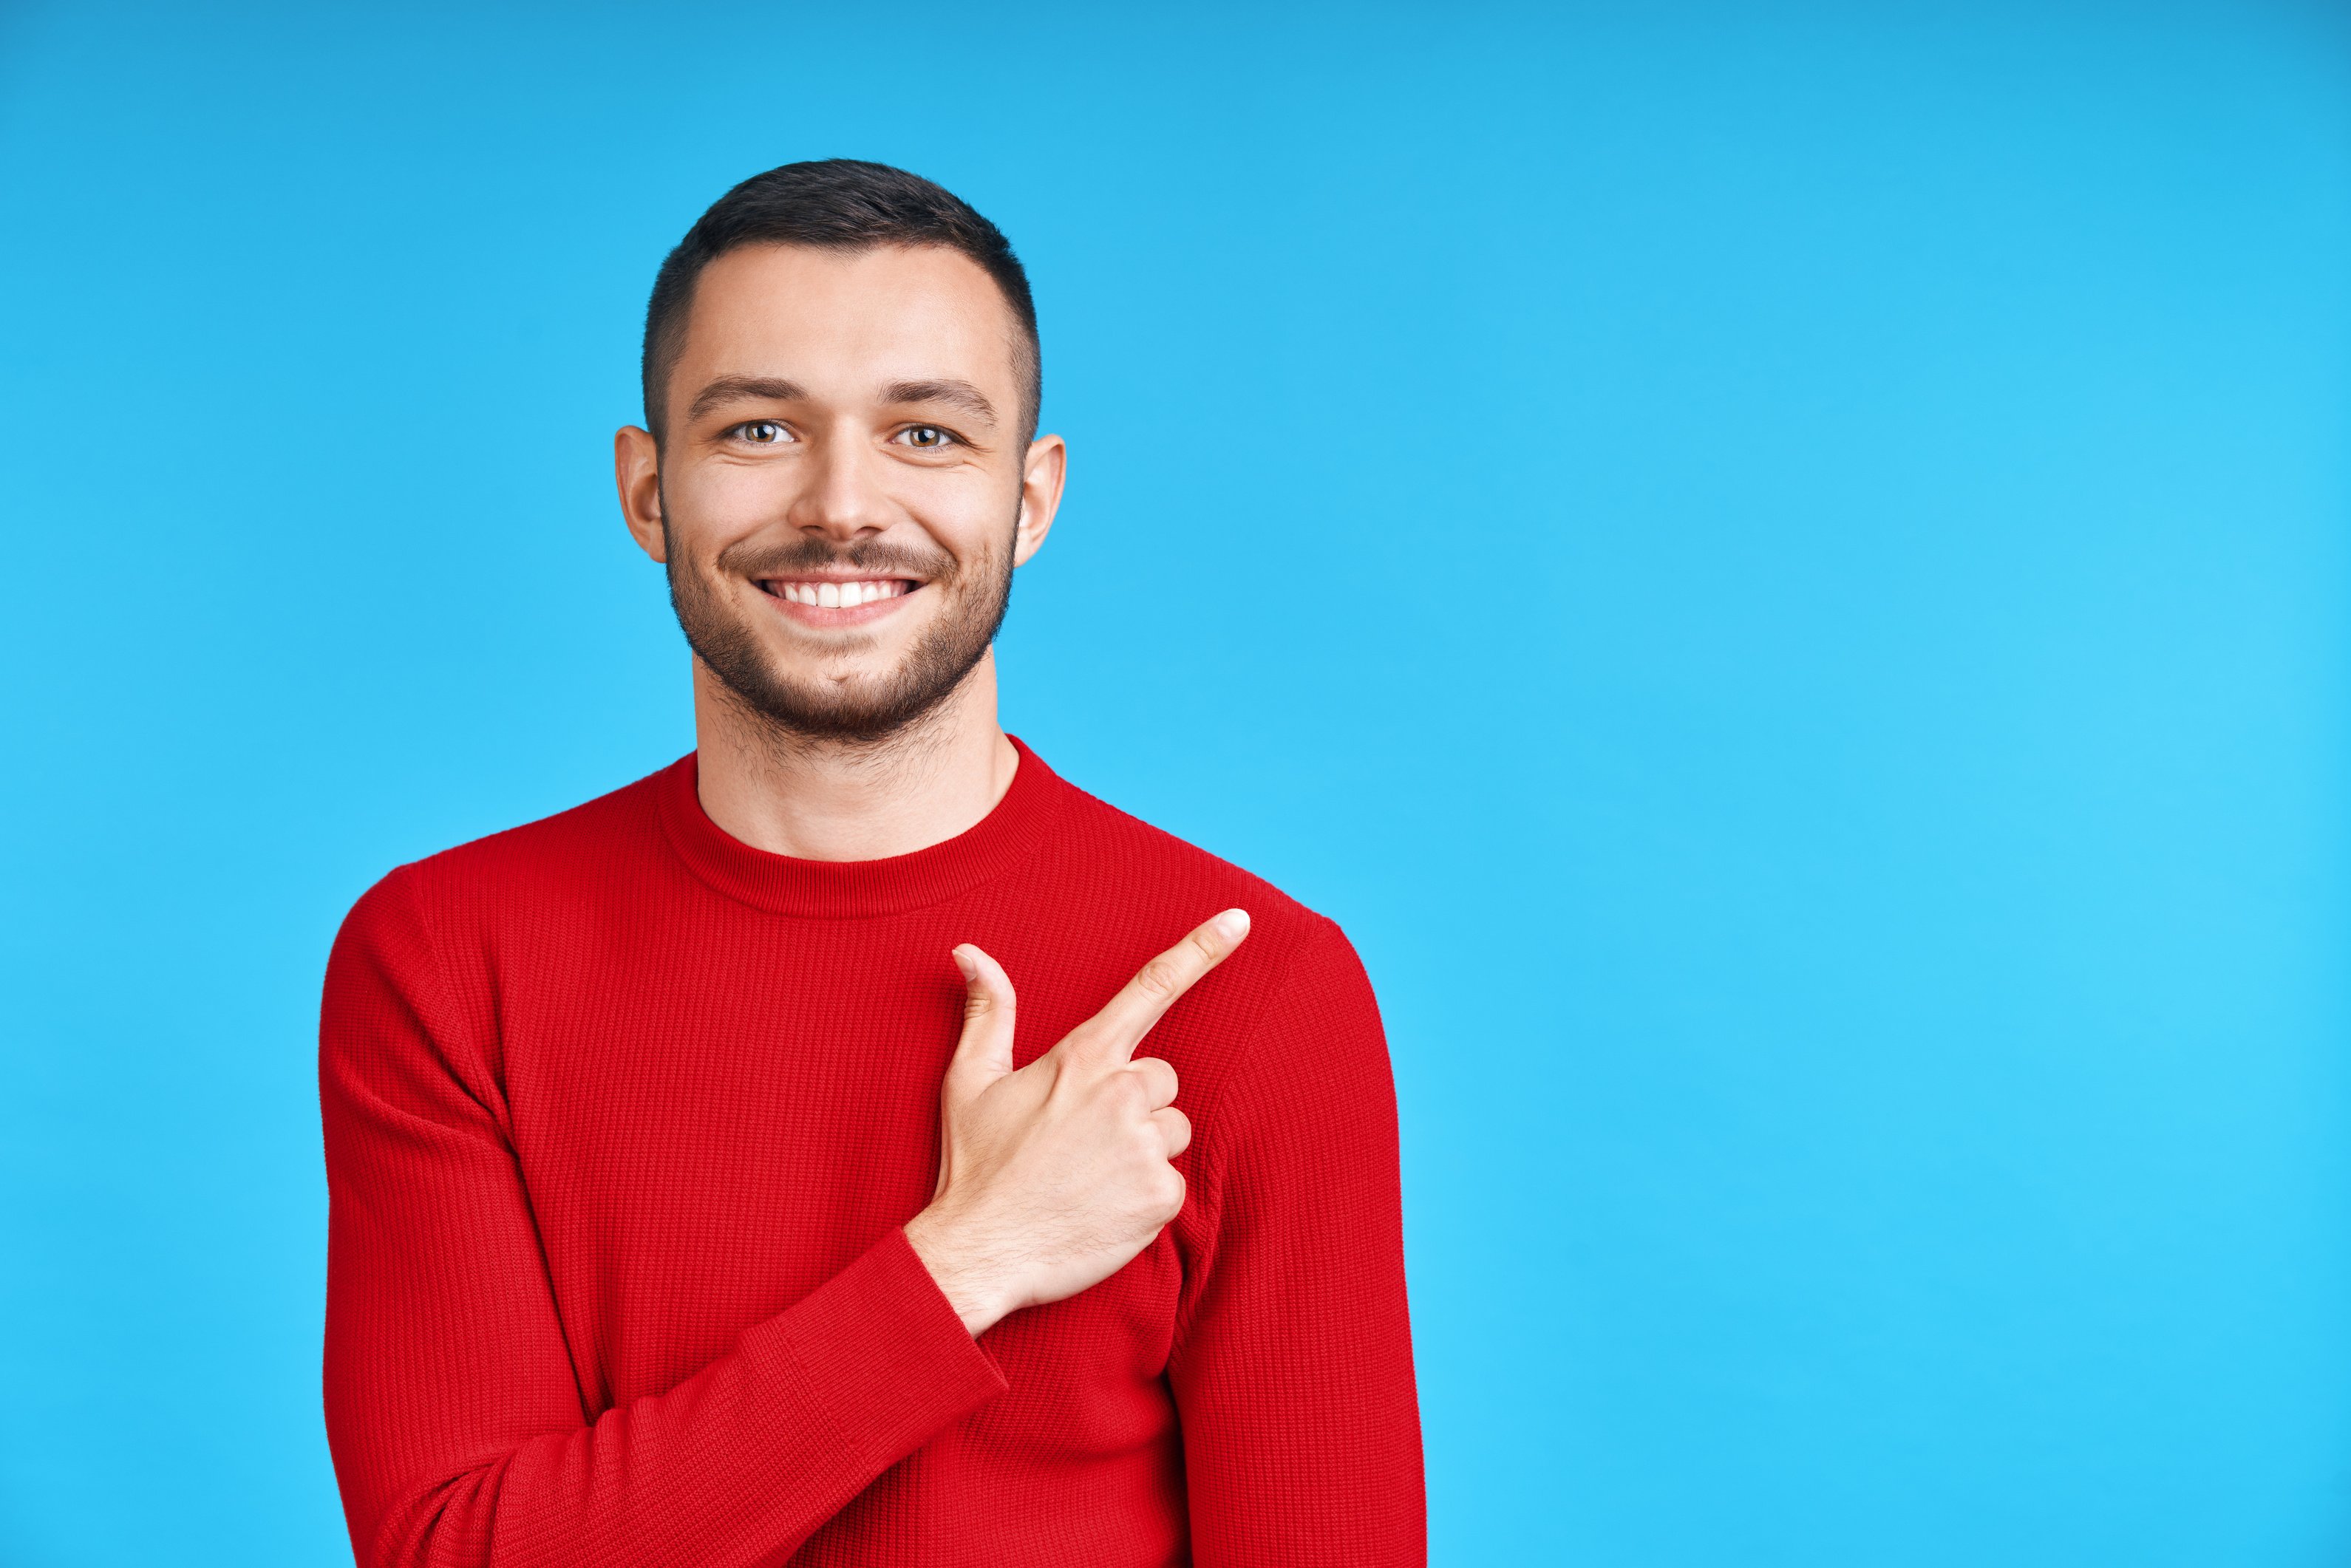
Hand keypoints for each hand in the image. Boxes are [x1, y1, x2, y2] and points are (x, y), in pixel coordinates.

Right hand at [904, 908, 1251, 1335]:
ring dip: (1143, 1149)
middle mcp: (1121, 1092)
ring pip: (1171, 1130)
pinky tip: (1101, 1208)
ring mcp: (1144, 1144)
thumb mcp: (969, 1081)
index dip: (1200, 949)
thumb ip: (988, 1012)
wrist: (979, 1252)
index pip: (1151, 988)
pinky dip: (1144, 1197)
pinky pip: (1172, 1182)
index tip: (1239, 921)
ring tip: (1088, 1176)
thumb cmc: (975, 1167)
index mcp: (1083, 1057)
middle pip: (1162, 1079)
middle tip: (1081, 1140)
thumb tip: (971, 952)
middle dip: (1134, 1104)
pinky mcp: (1160, 1194)